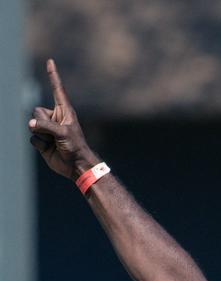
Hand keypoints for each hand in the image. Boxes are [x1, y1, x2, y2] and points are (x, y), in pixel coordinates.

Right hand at [28, 58, 96, 178]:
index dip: (52, 75)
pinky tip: (50, 149)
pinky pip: (32, 138)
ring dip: (41, 136)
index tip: (50, 61)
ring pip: (32, 125)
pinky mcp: (42, 140)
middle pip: (36, 111)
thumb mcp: (63, 133)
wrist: (76, 166)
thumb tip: (31, 125)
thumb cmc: (75, 147)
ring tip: (54, 143)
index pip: (56, 89)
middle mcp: (54, 117)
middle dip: (42, 123)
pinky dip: (39, 144)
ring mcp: (47, 129)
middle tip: (55, 134)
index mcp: (64, 111)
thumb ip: (46, 126)